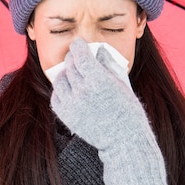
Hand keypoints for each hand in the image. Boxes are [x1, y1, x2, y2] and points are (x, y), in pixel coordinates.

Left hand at [50, 38, 175, 184]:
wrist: (124, 140)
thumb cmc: (128, 110)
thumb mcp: (122, 83)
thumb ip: (108, 65)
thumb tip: (97, 50)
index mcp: (99, 80)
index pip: (80, 55)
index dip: (78, 46)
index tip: (79, 44)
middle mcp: (83, 91)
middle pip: (70, 66)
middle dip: (73, 58)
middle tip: (76, 56)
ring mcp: (73, 105)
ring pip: (60, 80)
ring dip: (66, 73)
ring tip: (72, 73)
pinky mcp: (67, 117)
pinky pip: (57, 97)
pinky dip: (60, 90)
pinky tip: (68, 88)